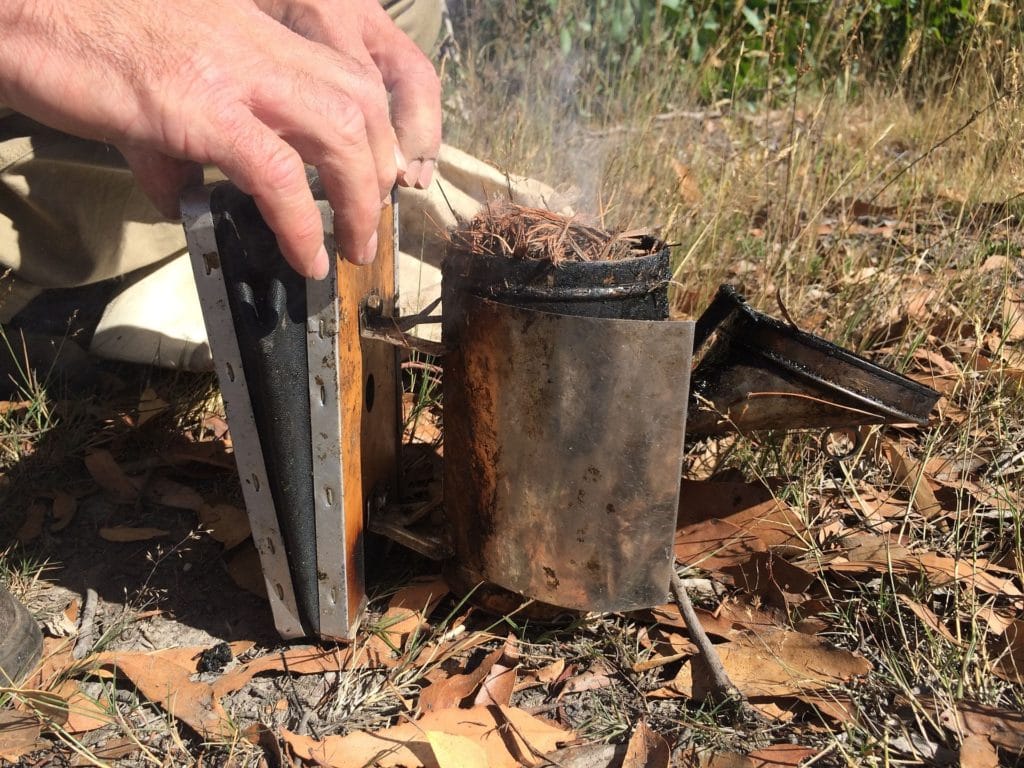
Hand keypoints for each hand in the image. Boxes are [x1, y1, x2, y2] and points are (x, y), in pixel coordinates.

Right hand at [0, 0, 440, 276]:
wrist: (17, 10)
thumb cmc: (75, 42)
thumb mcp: (151, 93)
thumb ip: (178, 146)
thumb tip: (183, 198)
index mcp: (253, 33)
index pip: (347, 74)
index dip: (374, 133)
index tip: (368, 181)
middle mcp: (257, 43)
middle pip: (362, 102)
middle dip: (380, 170)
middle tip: (367, 225)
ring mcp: (233, 69)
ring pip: (341, 130)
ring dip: (359, 199)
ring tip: (351, 250)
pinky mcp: (200, 106)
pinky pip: (277, 172)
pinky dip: (301, 224)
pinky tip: (305, 259)